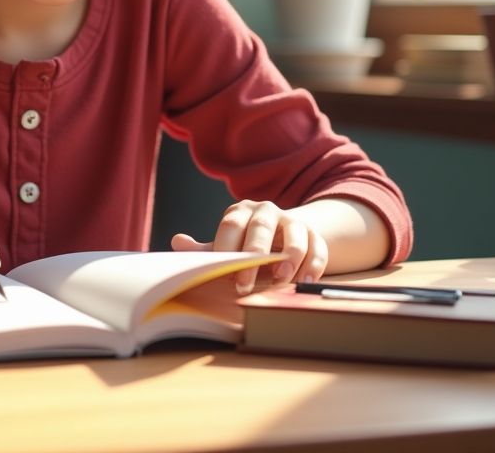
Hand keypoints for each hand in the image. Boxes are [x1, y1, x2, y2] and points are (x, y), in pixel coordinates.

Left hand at [171, 198, 328, 294]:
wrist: (282, 236)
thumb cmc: (246, 244)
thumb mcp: (226, 245)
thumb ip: (205, 248)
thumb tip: (177, 242)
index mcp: (240, 211)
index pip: (230, 225)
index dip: (226, 249)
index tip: (223, 273)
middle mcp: (266, 211)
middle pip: (261, 227)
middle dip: (254, 255)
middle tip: (246, 284)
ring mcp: (292, 220)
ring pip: (294, 233)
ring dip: (289, 257)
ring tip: (281, 280)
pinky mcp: (314, 234)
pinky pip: (317, 246)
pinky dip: (313, 264)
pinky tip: (305, 281)